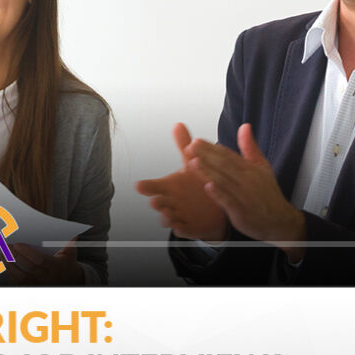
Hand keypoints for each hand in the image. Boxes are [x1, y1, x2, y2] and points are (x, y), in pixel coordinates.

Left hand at [4, 241, 83, 284]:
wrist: (70, 282)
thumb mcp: (70, 253)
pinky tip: (5, 264)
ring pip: (20, 277)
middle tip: (5, 246)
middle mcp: (47, 278)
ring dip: (9, 265)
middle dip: (14, 256)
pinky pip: (18, 283)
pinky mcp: (32, 289)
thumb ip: (69, 243)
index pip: (39, 260)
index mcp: (56, 267)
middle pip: (27, 268)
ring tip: (2, 254)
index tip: (17, 244)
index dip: (27, 253)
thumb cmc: (67, 264)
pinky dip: (10, 273)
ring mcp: (38, 285)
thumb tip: (72, 233)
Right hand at [136, 123, 227, 241]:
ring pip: (168, 218)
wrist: (214, 208)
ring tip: (168, 214)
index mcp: (169, 186)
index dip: (145, 186)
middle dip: (157, 202)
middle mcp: (170, 201)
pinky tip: (182, 227)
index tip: (139, 185)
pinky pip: (183, 230)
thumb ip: (184, 145)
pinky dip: (182, 229)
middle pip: (159, 202)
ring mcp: (178, 215)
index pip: (153, 186)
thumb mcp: (192, 163)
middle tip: (156, 200)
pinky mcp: (188, 227)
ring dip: (166, 217)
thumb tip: (179, 124)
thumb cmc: (197, 184)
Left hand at [187, 123, 305, 260]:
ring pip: (224, 182)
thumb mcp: (262, 167)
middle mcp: (248, 181)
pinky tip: (208, 187)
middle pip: (224, 165)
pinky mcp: (242, 211)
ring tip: (193, 162)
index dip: (212, 148)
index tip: (197, 141)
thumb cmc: (267, 194)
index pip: (229, 155)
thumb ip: (250, 147)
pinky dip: (219, 195)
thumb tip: (244, 126)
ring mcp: (245, 196)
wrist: (279, 221)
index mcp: (250, 169)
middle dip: (206, 155)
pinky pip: (229, 201)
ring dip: (208, 172)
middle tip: (190, 147)